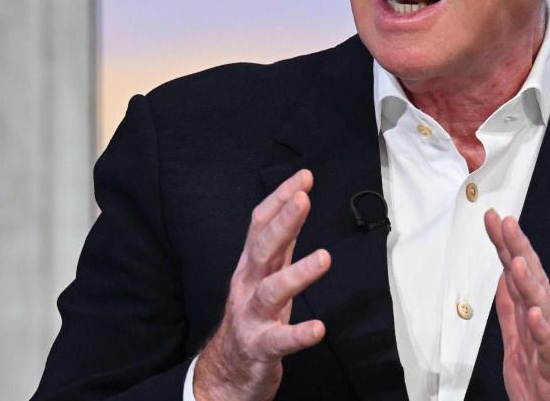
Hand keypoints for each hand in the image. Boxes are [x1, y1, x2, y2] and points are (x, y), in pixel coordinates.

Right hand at [193, 169, 330, 400]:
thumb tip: (296, 205)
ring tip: (324, 258)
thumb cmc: (252, 317)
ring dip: (297, 274)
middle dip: (282, 223)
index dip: (280, 200)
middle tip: (303, 199)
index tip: (304, 178)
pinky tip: (318, 328)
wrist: (226, 372)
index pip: (260, 225)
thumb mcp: (264, 276)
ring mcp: (251, 317)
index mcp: (250, 266)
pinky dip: (299, 334)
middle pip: (262, 249)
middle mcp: (247, 286)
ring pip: (271, 292)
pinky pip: (280, 340)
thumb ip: (280, 244)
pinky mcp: (261, 347)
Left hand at [484, 209, 549, 400]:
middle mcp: (547, 324)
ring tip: (518, 262)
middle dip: (520, 250)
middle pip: (534, 281)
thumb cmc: (540, 382)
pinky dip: (542, 331)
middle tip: (507, 223)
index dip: (508, 245)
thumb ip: (509, 310)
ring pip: (544, 309)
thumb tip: (502, 277)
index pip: (520, 273)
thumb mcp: (515, 341)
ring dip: (531, 284)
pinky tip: (535, 314)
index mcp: (535, 316)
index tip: (496, 220)